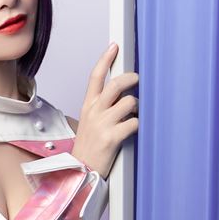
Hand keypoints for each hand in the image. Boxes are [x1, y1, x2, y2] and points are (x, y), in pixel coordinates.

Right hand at [72, 42, 139, 179]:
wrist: (80, 172)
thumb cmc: (88, 149)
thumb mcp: (90, 123)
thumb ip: (103, 107)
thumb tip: (123, 95)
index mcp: (88, 106)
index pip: (96, 76)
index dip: (106, 59)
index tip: (115, 46)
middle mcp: (94, 112)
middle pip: (115, 84)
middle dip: (131, 78)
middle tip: (138, 79)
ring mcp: (102, 124)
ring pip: (129, 102)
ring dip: (137, 107)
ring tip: (134, 116)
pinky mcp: (111, 138)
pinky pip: (134, 123)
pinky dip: (138, 125)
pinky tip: (133, 130)